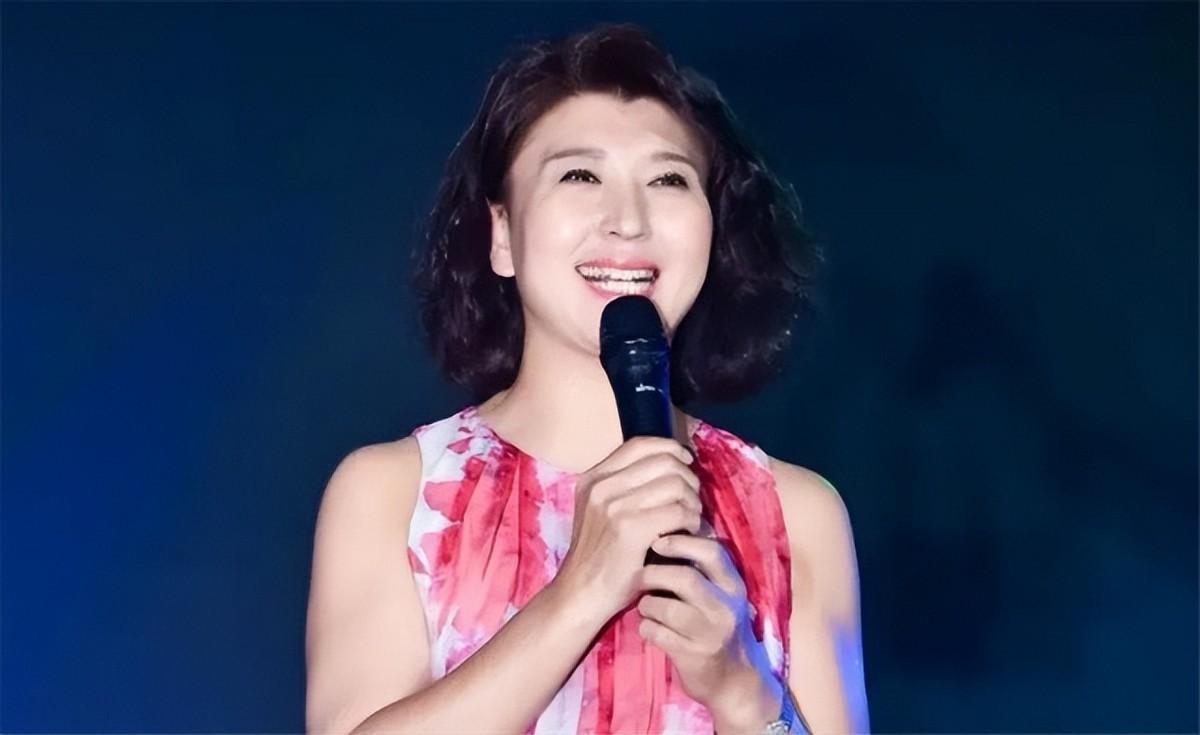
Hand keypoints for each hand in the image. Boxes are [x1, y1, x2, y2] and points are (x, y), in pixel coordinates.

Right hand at [552, 437, 702, 623]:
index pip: (640, 444)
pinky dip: (692, 521)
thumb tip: (669, 467)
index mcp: (594, 478)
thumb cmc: (597, 557)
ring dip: (693, 501)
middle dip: (688, 478)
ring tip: (692, 519)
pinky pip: (678, 511)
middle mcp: (601, 486)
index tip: (686, 462)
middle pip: (663, 461)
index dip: (670, 448)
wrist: (580, 594)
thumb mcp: (599, 512)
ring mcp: (614, 506)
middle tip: (693, 500)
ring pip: (675, 484)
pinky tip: (689, 533)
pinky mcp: (630, 529)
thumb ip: (624, 487)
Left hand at [636, 534, 782, 731]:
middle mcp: (725, 608)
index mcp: (734, 587)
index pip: (712, 552)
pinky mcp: (691, 656)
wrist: (735, 682)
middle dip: (654, 573)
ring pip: (664, 607)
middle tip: (640, 575)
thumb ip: (703, 571)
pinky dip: (645, 627)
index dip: (682, 542)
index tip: (658, 541)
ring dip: (646, 604)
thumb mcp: (723, 598)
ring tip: (646, 606)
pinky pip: (655, 632)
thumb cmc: (721, 629)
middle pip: (684, 578)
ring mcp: (709, 634)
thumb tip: (668, 534)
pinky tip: (649, 628)